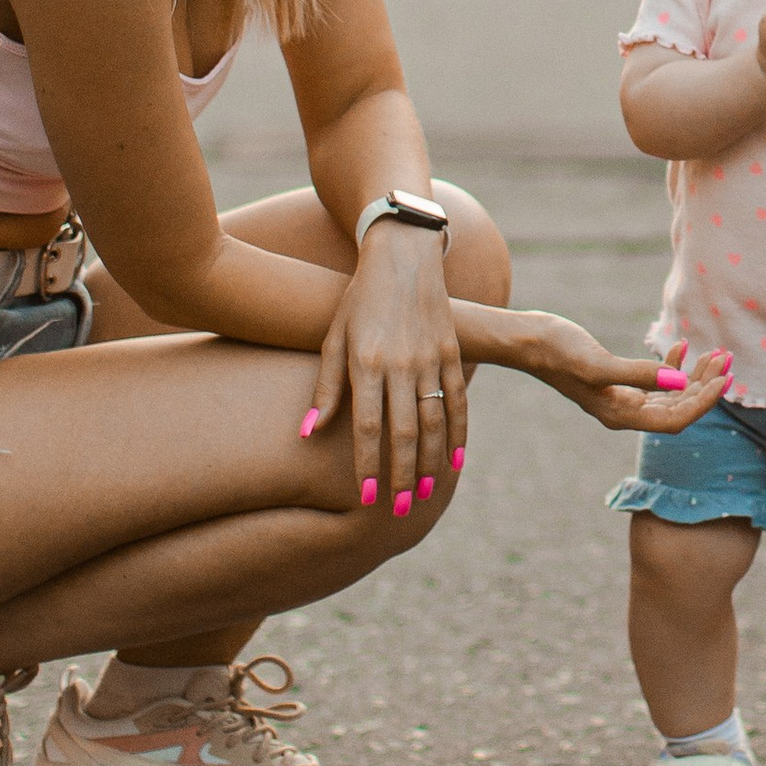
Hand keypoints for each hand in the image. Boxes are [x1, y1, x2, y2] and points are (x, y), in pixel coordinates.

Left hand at [304, 229, 466, 513]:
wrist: (402, 255)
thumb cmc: (357, 299)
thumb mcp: (332, 337)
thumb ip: (324, 388)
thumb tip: (306, 434)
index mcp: (367, 362)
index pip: (369, 427)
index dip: (368, 466)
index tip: (365, 500)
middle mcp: (401, 363)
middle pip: (404, 432)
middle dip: (401, 475)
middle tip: (398, 510)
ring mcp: (430, 357)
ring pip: (435, 421)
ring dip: (430, 462)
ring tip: (423, 494)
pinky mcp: (451, 351)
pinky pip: (458, 399)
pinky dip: (459, 433)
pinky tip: (455, 461)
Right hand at [465, 306, 734, 435]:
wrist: (528, 341)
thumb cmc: (558, 352)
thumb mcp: (598, 364)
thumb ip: (638, 374)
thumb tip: (678, 381)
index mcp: (621, 415)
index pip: (676, 419)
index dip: (704, 402)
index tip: (725, 378)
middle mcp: (624, 412)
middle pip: (678, 409)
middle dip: (705, 386)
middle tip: (727, 359)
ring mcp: (621, 398)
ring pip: (670, 395)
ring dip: (694, 376)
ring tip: (715, 353)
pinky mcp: (617, 382)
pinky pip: (655, 382)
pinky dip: (672, 366)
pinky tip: (680, 347)